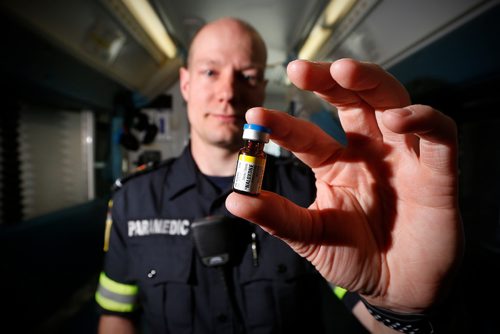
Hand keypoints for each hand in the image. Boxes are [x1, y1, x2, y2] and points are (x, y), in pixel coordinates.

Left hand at [226, 59, 463, 312]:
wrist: (398, 289)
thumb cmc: (354, 258)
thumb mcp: (310, 238)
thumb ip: (279, 217)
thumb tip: (235, 201)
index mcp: (336, 164)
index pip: (308, 135)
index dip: (283, 124)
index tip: (255, 116)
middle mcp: (368, 152)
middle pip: (352, 100)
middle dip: (329, 79)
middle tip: (300, 69)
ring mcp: (403, 158)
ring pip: (392, 102)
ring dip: (370, 82)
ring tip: (345, 71)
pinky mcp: (438, 172)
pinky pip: (440, 134)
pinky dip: (423, 119)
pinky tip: (397, 117)